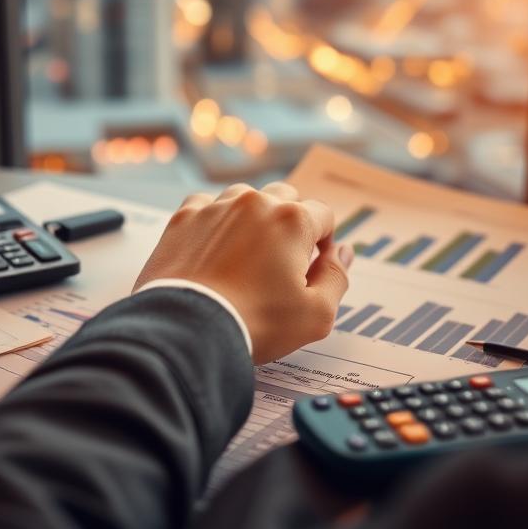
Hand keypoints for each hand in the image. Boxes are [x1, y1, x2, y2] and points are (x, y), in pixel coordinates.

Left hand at [134, 182, 353, 363]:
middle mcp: (255, 202)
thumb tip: (343, 252)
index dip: (323, 240)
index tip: (311, 265)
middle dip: (290, 223)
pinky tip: (214, 249)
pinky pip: (207, 206)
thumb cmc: (254, 324)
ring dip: (252, 217)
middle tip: (281, 261)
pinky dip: (215, 221)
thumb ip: (337, 276)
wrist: (187, 331)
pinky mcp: (184, 218)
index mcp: (293, 220)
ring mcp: (216, 207)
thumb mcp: (316, 314)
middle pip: (285, 198)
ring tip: (246, 254)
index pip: (323, 215)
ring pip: (245, 197)